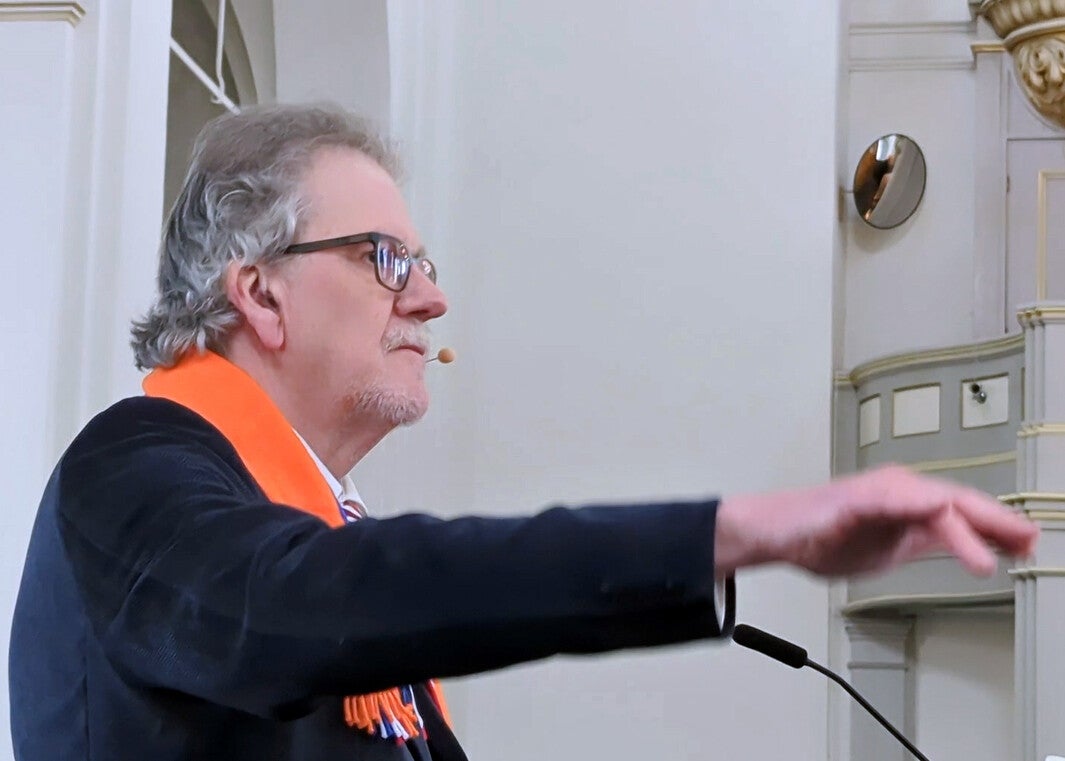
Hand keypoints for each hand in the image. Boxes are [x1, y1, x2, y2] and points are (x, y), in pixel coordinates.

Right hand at [713, 465, 1037, 577]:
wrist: (772, 532)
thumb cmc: (820, 536)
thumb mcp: (890, 547)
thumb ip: (929, 543)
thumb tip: (973, 549)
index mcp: (907, 501)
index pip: (963, 511)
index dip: (999, 527)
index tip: (1027, 544)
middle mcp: (897, 488)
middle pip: (958, 501)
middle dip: (997, 522)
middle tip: (1028, 541)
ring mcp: (877, 491)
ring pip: (934, 502)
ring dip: (969, 525)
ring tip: (996, 551)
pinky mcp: (853, 499)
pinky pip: (894, 501)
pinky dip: (921, 507)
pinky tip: (941, 512)